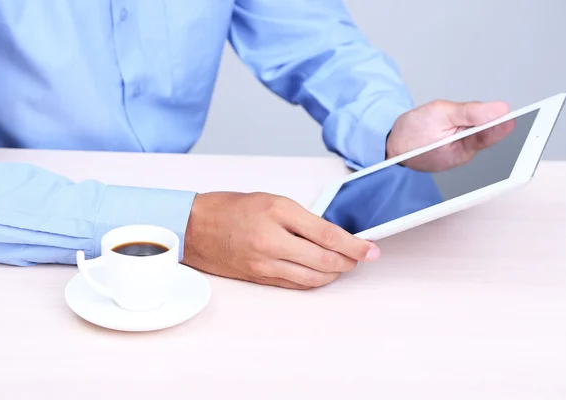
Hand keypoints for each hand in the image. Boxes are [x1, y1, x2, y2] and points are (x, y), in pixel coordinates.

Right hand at [181, 192, 379, 288]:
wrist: (194, 227)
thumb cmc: (229, 208)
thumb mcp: (271, 200)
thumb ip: (302, 218)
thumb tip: (331, 235)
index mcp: (278, 212)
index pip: (328, 235)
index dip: (355, 245)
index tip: (371, 249)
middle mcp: (272, 240)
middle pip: (325, 260)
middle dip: (349, 261)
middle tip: (360, 257)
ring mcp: (265, 263)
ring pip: (313, 277)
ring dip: (334, 273)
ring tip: (342, 264)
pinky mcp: (260, 278)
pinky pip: (296, 284)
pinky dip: (314, 280)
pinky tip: (321, 273)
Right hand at [386, 100, 514, 171]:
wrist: (392, 145)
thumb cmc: (411, 132)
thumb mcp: (440, 113)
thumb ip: (471, 112)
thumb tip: (500, 110)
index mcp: (461, 151)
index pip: (491, 136)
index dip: (502, 123)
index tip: (512, 114)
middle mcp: (464, 157)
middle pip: (485, 134)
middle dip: (482, 120)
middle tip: (469, 113)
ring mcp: (458, 157)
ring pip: (476, 135)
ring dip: (471, 123)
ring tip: (453, 120)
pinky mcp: (454, 154)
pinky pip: (466, 138)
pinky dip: (463, 128)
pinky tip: (452, 126)